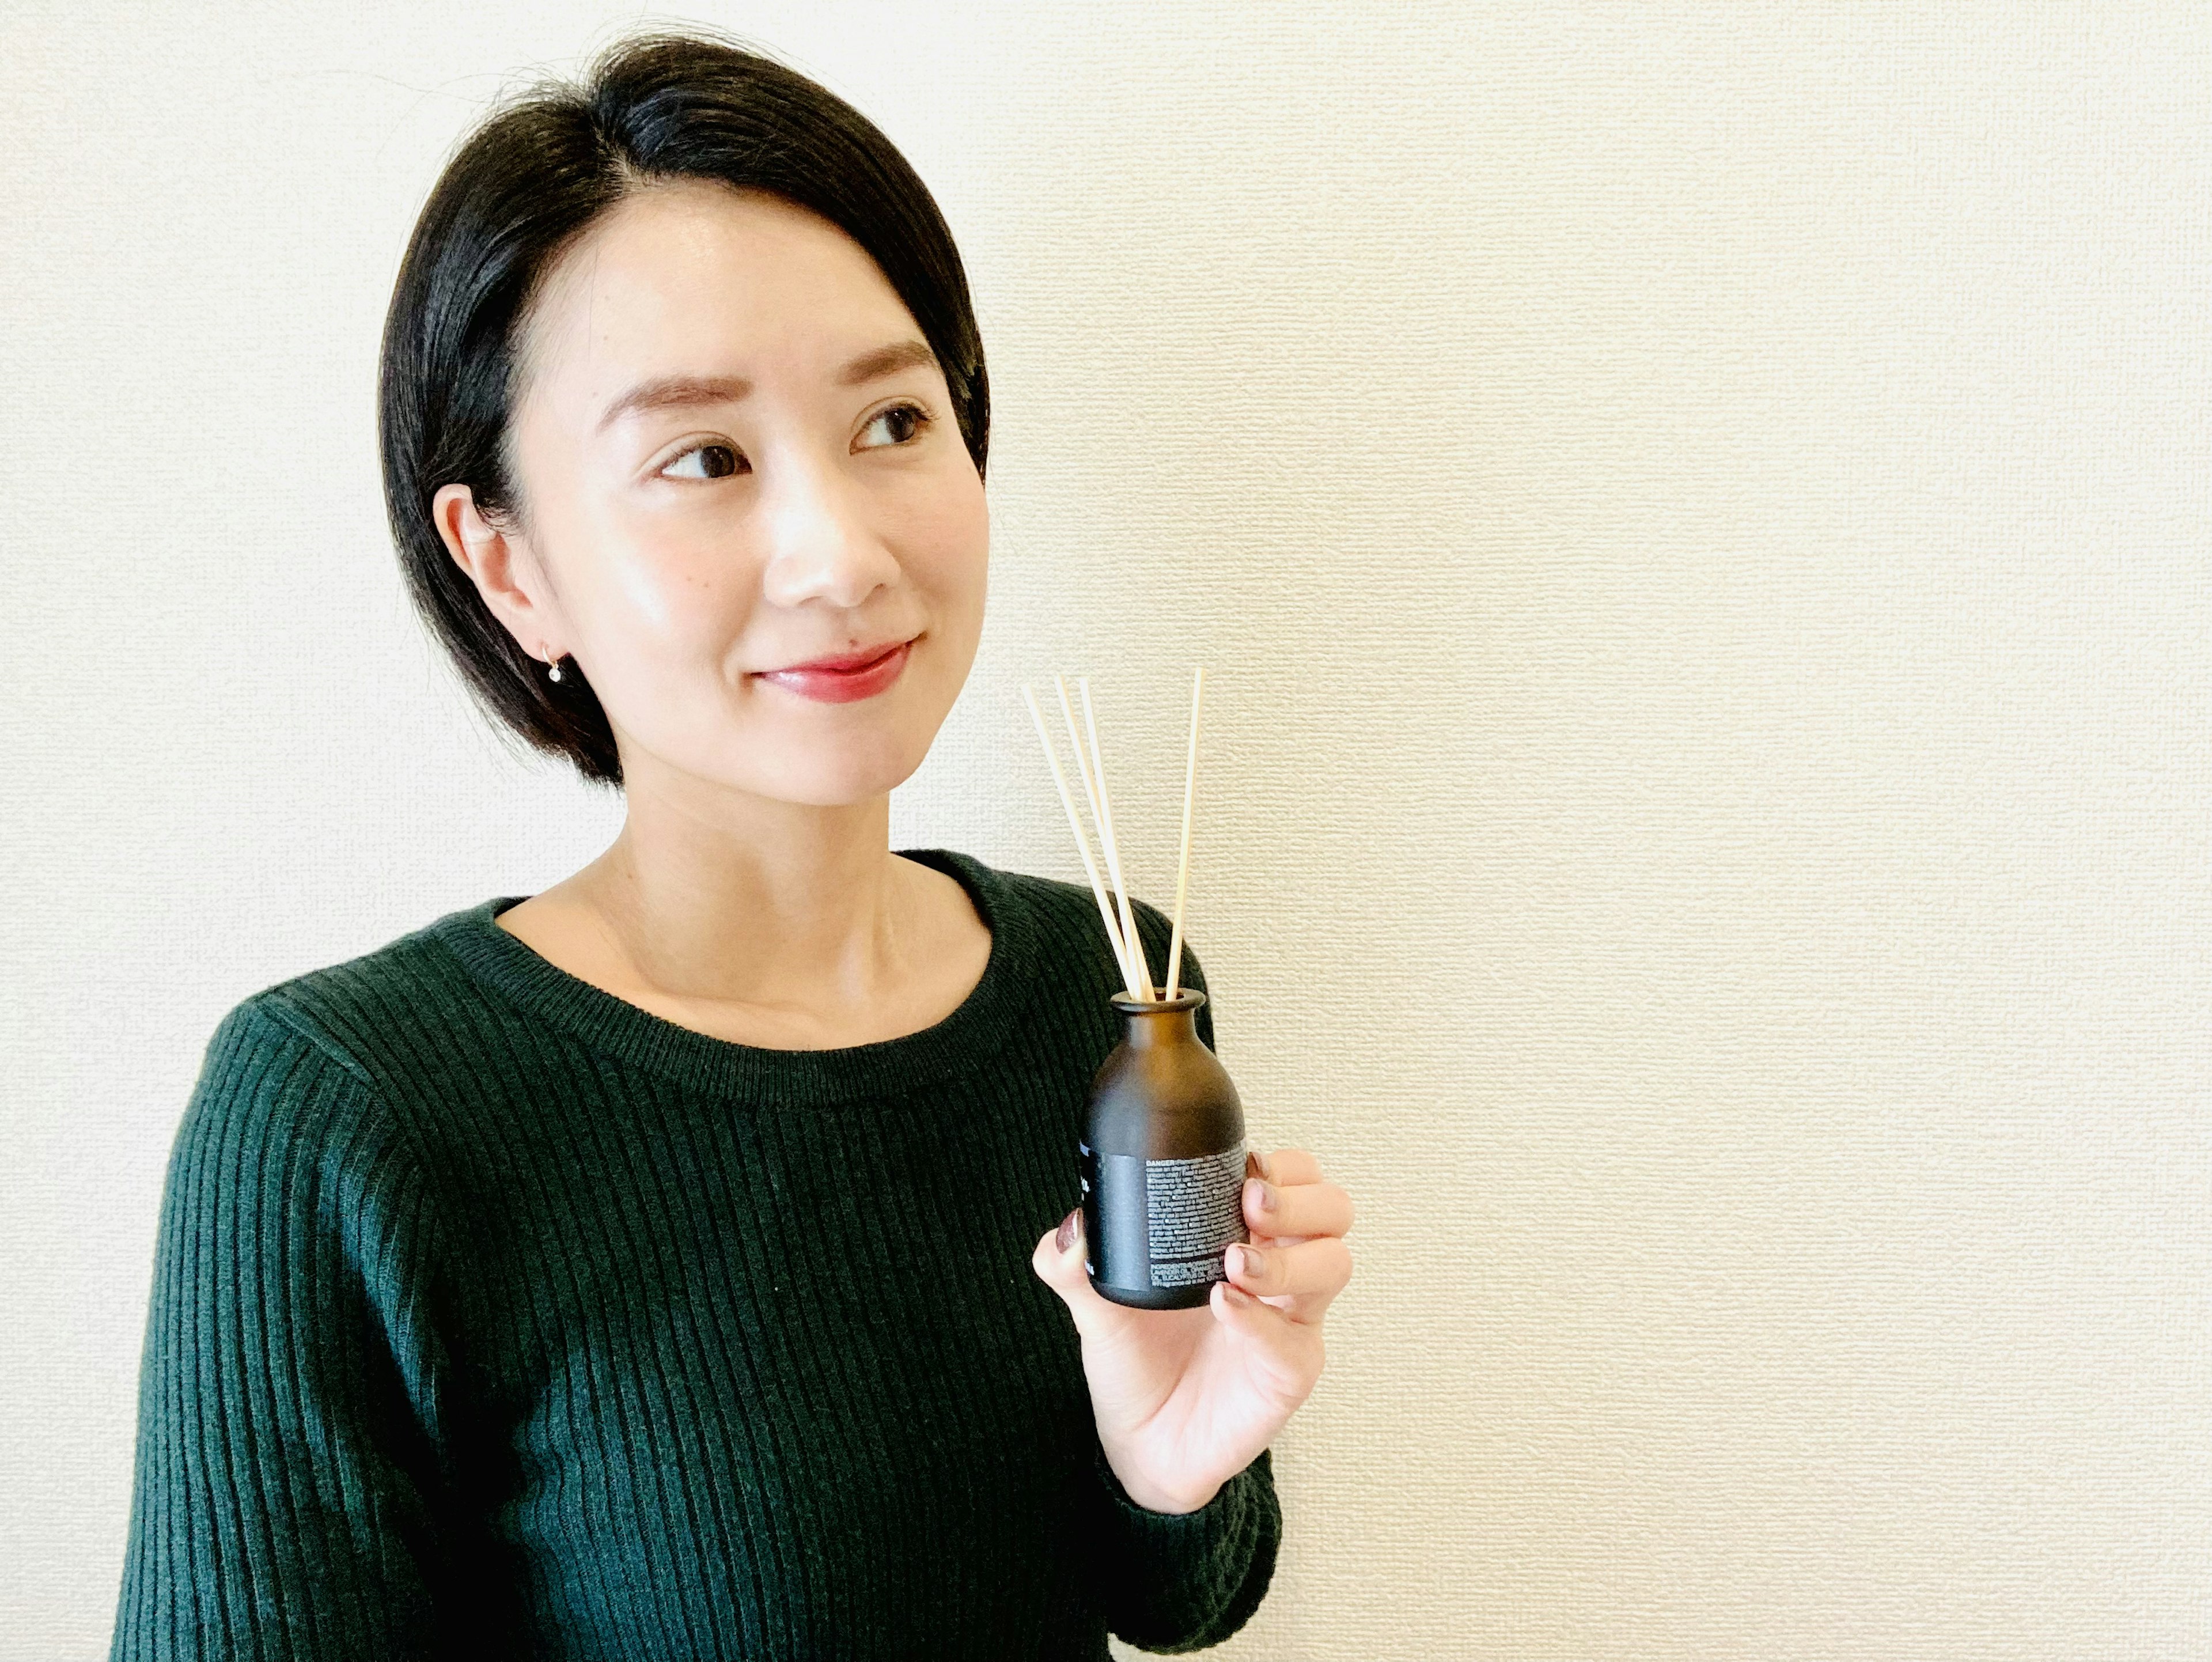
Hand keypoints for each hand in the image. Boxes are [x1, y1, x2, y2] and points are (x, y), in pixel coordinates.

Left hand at [1030, 1147, 1354, 1513]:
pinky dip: (1261, 1319)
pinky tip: (1225, 1307)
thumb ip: (1072, 1265)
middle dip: (1300, 1197)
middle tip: (1252, 1204)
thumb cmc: (1137, 1363)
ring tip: (1235, 1263)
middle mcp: (1279, 1272)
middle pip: (1333, 1210)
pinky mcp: (1288, 1372)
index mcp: (1243, 1236)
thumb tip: (1070, 1230)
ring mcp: (1290, 1322)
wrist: (1140, 1443)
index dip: (1283, 1165)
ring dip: (1288, 1255)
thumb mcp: (1097, 1306)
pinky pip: (1294, 1340)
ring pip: (1333, 1264)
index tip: (1246, 1167)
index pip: (1295, 1178)